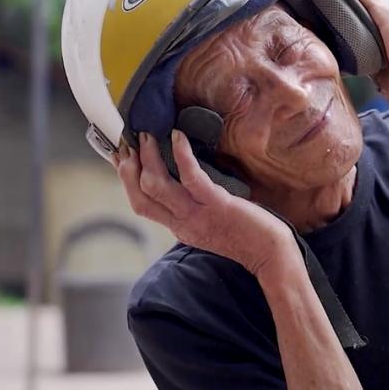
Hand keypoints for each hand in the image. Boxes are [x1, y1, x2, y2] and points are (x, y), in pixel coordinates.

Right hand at [115, 130, 299, 277]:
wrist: (270, 254)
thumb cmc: (245, 233)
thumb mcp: (209, 222)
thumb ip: (191, 206)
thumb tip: (181, 178)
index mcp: (178, 226)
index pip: (140, 204)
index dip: (125, 179)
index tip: (118, 155)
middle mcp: (182, 223)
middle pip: (140, 196)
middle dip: (128, 167)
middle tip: (128, 142)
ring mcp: (197, 215)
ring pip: (157, 186)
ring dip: (148, 158)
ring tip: (147, 135)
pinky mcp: (217, 205)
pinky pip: (191, 178)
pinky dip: (181, 155)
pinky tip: (178, 136)